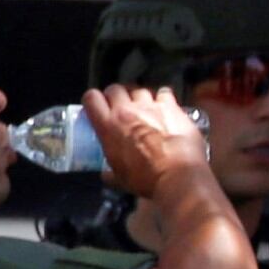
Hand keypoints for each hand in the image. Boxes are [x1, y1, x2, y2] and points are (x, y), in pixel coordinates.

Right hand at [84, 83, 211, 201]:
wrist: (177, 176)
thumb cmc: (147, 180)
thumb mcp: (120, 178)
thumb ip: (110, 173)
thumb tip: (106, 175)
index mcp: (108, 126)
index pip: (91, 98)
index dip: (94, 100)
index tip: (99, 106)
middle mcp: (126, 111)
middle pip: (115, 89)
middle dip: (116, 96)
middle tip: (121, 107)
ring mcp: (149, 107)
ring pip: (139, 89)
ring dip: (140, 97)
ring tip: (145, 109)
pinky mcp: (171, 107)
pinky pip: (164, 92)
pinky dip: (164, 98)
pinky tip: (167, 107)